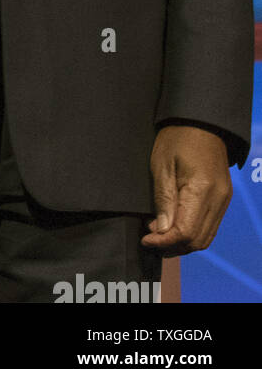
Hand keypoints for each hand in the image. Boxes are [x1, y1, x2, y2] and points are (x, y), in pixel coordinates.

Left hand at [141, 125, 231, 254]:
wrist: (201, 122)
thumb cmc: (177, 138)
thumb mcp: (161, 165)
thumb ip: (163, 200)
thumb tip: (161, 231)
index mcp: (203, 190)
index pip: (186, 232)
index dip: (164, 241)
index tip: (145, 240)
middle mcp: (218, 200)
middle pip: (197, 240)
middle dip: (172, 246)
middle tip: (148, 239)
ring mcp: (223, 201)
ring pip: (205, 237)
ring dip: (181, 242)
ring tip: (157, 235)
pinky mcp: (222, 199)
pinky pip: (209, 226)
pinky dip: (191, 233)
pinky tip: (172, 226)